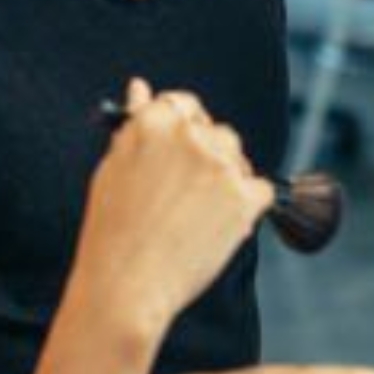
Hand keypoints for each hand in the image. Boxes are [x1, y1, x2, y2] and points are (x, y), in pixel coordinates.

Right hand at [71, 79, 274, 337]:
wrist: (127, 287)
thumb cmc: (112, 233)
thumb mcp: (113, 169)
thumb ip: (135, 125)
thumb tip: (141, 87)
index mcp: (153, 122)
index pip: (184, 104)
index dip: (185, 130)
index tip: (182, 153)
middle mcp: (189, 136)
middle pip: (218, 132)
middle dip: (209, 159)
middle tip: (187, 197)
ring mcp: (220, 165)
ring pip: (240, 161)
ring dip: (228, 181)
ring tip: (194, 219)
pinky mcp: (244, 197)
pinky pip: (261, 191)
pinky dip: (247, 208)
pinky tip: (216, 229)